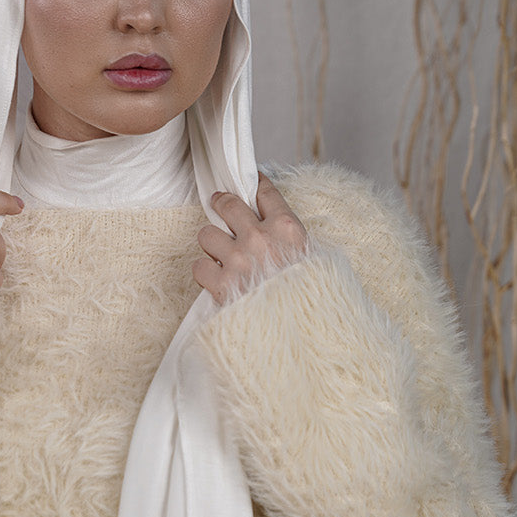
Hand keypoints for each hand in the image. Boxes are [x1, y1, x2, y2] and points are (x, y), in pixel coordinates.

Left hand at [193, 173, 307, 305]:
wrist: (303, 337)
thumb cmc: (311, 299)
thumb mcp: (317, 261)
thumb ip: (293, 241)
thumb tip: (276, 227)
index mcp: (288, 230)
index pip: (265, 192)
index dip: (253, 182)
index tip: (248, 179)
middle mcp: (261, 239)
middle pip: (228, 205)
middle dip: (220, 203)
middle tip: (218, 204)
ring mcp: (238, 261)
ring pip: (207, 233)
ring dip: (211, 243)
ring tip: (220, 254)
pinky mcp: (221, 285)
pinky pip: (198, 265)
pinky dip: (204, 272)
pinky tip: (215, 278)